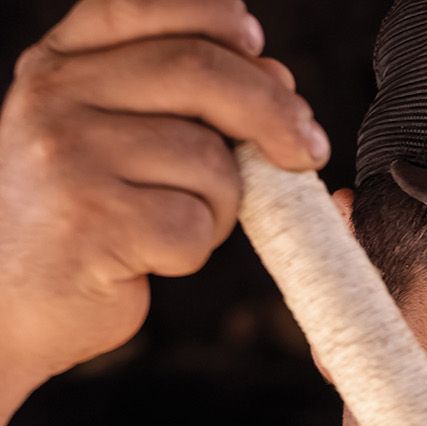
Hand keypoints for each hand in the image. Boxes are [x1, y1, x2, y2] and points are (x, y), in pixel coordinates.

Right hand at [0, 0, 329, 390]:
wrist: (5, 304)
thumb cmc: (74, 219)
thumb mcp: (102, 132)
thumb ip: (171, 95)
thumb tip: (275, 72)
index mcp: (60, 62)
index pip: (150, 3)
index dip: (220, 19)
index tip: (263, 52)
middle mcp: (57, 97)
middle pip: (200, 73)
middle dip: (273, 112)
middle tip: (307, 151)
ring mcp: (71, 158)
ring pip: (209, 162)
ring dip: (221, 205)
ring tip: (178, 223)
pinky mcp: (95, 224)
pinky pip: (194, 226)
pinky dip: (195, 248)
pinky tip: (155, 256)